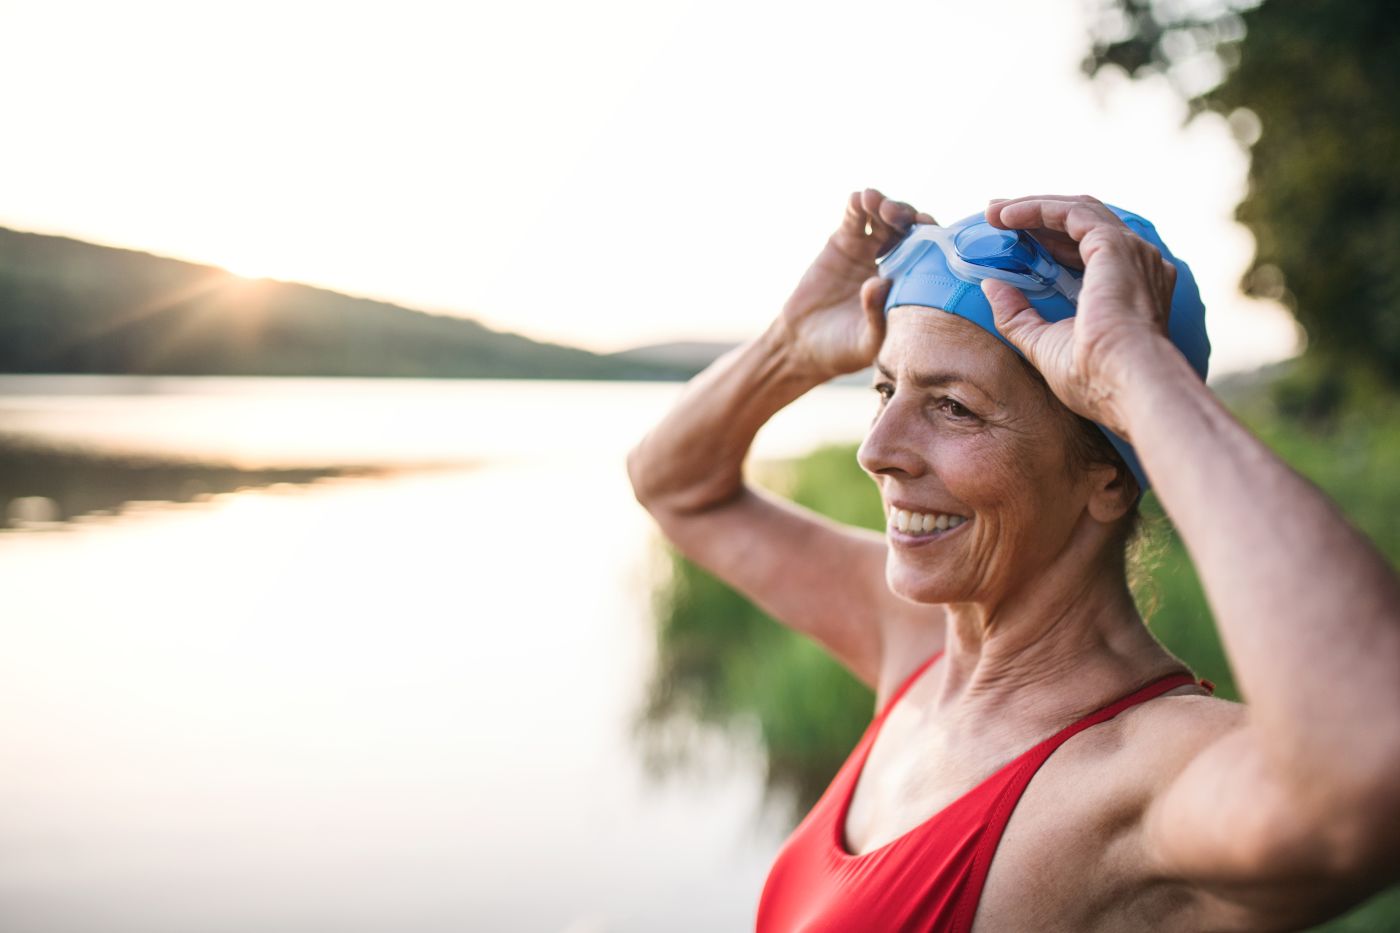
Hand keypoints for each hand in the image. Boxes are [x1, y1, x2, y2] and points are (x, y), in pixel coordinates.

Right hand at [778, 188, 934, 379]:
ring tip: (876, 202)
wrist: (804, 344)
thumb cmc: (843, 349)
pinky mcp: (844, 241)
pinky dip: (858, 204)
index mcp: (910, 284)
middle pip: (909, 229)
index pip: (930, 255)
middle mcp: (895, 261)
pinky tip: (859, 198)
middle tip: (897, 215)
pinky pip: (855, 217)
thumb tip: (880, 283)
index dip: (932, 238)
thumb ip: (876, 316)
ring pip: (884, 217)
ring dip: (884, 205)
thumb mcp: (866, 342)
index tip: (928, 229)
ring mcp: (869, 249)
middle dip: (907, 217)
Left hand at [980, 196, 1178, 439]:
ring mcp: (1129, 251)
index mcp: (1127, 287)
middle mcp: (1136, 263)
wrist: (1124, 381)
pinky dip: (1036, 209)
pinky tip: (1005, 216)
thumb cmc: (1094, 376)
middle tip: (996, 215)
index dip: (1048, 239)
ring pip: (1077, 211)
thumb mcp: (1045, 343)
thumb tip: (992, 286)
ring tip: (994, 212)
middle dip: (1037, 216)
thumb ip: (1019, 315)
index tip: (1012, 238)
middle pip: (1082, 223)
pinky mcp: (1113, 245)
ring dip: (1032, 207)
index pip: (1086, 249)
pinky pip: (1070, 213)